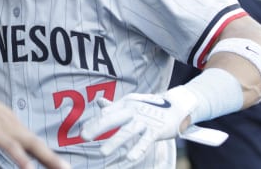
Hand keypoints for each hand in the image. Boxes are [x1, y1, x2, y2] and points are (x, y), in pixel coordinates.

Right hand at [0, 67, 70, 168]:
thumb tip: (0, 134)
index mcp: (10, 120)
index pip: (32, 140)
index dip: (47, 155)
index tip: (59, 165)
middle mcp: (11, 122)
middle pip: (38, 144)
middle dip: (54, 160)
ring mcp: (3, 126)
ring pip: (32, 145)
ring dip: (48, 160)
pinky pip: (10, 146)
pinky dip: (21, 158)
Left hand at [80, 86, 196, 162]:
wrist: (178, 105)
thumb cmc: (150, 106)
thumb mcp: (132, 103)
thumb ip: (115, 106)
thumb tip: (99, 103)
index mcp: (126, 104)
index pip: (106, 114)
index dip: (93, 123)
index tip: (82, 133)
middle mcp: (133, 111)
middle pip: (113, 119)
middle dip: (97, 128)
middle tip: (84, 136)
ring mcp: (145, 120)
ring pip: (127, 132)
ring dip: (115, 142)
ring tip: (103, 152)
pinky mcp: (156, 130)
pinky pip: (145, 141)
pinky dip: (137, 149)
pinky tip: (129, 158)